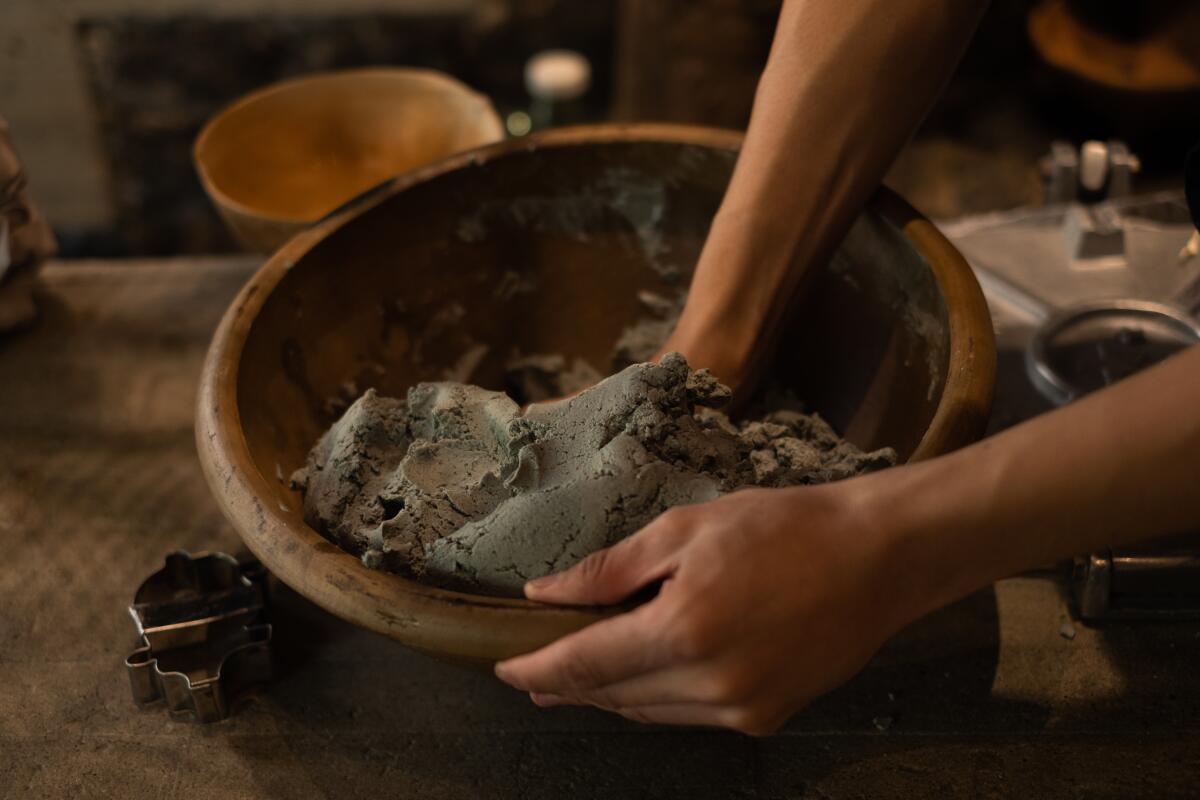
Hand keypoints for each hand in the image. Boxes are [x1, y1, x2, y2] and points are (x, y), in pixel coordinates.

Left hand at [494, 481, 919, 734]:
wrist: (879, 556)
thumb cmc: (785, 526)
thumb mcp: (686, 529)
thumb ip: (609, 569)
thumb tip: (546, 594)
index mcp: (683, 632)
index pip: (584, 665)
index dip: (536, 670)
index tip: (503, 669)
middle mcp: (710, 684)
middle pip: (612, 696)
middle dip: (566, 685)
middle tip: (532, 671)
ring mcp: (742, 708)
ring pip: (649, 711)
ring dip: (610, 693)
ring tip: (579, 674)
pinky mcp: (766, 717)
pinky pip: (689, 714)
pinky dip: (658, 697)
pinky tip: (645, 673)